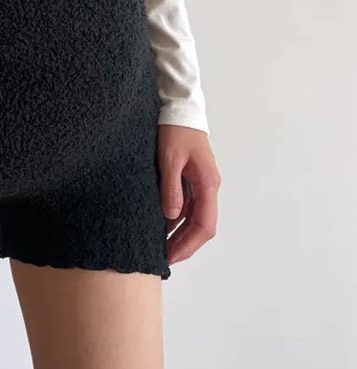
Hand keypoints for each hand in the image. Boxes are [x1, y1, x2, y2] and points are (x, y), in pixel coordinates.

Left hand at [157, 124, 220, 265]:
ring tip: (160, 247)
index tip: (170, 257)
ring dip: (180, 234)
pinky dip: (176, 219)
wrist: (180, 108)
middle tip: (163, 259)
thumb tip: (171, 217)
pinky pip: (187, 205)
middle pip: (201, 225)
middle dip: (184, 244)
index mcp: (207, 183)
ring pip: (194, 217)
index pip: (203, 225)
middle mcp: (208, 187)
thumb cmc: (174, 130)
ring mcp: (201, 183)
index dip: (188, 244)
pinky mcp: (192, 179)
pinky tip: (161, 226)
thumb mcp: (169, 158)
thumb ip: (171, 187)